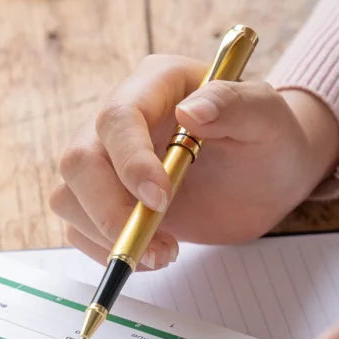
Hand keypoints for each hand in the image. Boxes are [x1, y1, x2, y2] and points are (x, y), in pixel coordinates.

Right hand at [50, 55, 338, 268]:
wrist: (268, 177)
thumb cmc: (270, 139)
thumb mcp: (269, 117)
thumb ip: (236, 104)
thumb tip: (193, 111)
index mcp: (155, 85)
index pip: (117, 119)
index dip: (130, 161)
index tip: (160, 199)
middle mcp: (119, 121)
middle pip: (78, 160)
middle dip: (108, 209)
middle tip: (156, 243)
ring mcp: (107, 162)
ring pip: (69, 196)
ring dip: (107, 234)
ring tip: (165, 252)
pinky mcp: (105, 201)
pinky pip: (78, 228)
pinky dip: (106, 250)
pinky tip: (153, 253)